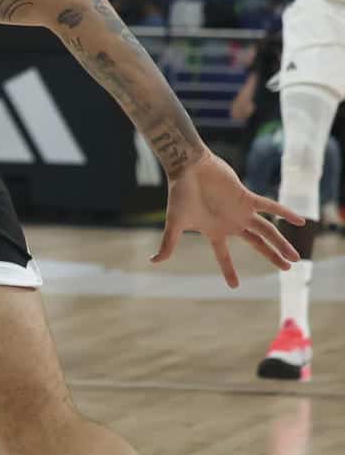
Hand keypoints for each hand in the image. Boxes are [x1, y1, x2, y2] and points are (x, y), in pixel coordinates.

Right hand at [151, 152, 301, 286]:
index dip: (228, 270)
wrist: (187, 167)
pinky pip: (270, 207)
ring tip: (295, 257)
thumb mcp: (174, 222)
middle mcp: (231, 223)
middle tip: (288, 268)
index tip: (234, 287)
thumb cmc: (179, 194)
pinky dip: (284, 213)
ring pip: (267, 230)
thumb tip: (153, 261)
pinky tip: (300, 221)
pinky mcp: (246, 197)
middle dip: (272, 256)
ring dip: (281, 243)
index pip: (223, 255)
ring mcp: (240, 211)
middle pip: (257, 244)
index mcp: (214, 231)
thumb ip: (168, 242)